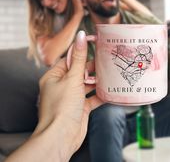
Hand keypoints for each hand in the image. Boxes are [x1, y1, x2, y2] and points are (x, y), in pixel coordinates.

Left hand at [36, 31, 102, 149]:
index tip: (93, 44)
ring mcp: (72, 98)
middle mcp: (62, 87)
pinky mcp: (80, 108)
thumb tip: (80, 36)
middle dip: (92, 67)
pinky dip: (101, 95)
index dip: (80, 52)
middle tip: (105, 59)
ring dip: (97, 81)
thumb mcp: (72, 78)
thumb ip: (78, 58)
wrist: (62, 137)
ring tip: (109, 73)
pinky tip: (111, 91)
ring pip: (87, 85)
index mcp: (54, 77)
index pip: (68, 59)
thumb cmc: (62, 107)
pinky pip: (92, 98)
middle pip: (79, 72)